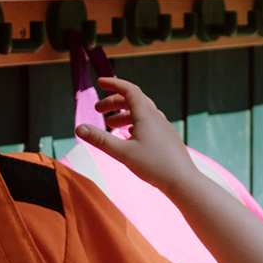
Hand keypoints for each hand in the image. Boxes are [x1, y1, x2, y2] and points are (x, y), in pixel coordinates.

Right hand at [73, 76, 196, 192]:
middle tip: (98, 109)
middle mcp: (156, 117)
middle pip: (134, 100)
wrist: (183, 181)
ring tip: (110, 125)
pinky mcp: (167, 138)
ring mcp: (164, 127)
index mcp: (146, 115)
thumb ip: (100, 140)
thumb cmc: (154, 166)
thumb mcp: (122, 153)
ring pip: (141, 113)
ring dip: (124, 114)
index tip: (100, 82)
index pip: (129, 90)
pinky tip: (129, 135)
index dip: (114, 84)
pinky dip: (134, 123)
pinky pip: (149, 123)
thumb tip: (79, 128)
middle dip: (114, 101)